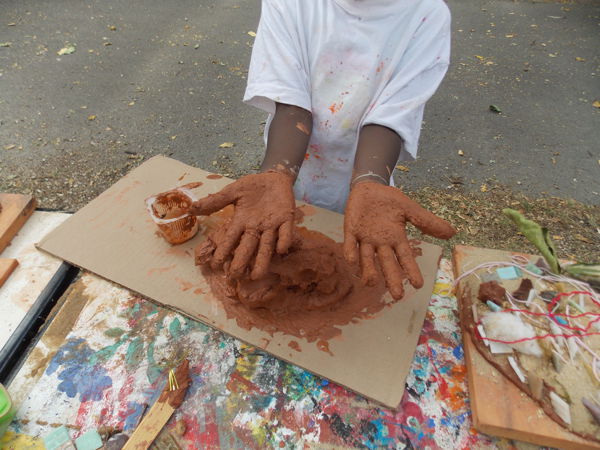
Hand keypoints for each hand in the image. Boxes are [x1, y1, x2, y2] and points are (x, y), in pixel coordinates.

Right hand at [190, 171, 295, 278]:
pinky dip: (284, 240)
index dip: (223, 250)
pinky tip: (280, 250)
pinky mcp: (287, 218)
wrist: (274, 177)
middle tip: (234, 276)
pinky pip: (286, 232)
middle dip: (241, 261)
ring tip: (257, 275)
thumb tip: (191, 208)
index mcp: (242, 222)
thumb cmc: (252, 187)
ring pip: (267, 245)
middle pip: (248, 247)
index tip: (215, 264)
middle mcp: (256, 228)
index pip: (231, 239)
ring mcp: (272, 225)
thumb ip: (216, 201)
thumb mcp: (233, 192)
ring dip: (263, 260)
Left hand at [343, 181, 455, 298]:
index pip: (405, 258)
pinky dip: (350, 252)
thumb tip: (452, 233)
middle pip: (387, 264)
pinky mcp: (351, 230)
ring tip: (371, 283)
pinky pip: (350, 244)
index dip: (411, 271)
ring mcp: (365, 238)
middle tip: (397, 296)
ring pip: (366, 258)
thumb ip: (428, 222)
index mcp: (396, 238)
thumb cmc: (390, 201)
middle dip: (392, 279)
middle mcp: (381, 243)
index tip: (418, 285)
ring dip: (368, 270)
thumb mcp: (410, 209)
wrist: (369, 187)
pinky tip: (351, 261)